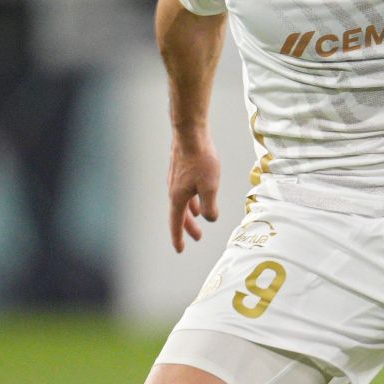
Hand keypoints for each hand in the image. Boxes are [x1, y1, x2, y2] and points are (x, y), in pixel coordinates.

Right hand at [168, 135, 220, 251]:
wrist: (190, 134)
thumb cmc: (201, 159)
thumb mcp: (210, 186)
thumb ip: (210, 205)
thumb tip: (210, 219)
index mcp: (177, 197)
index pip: (176, 223)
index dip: (178, 238)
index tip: (180, 250)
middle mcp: (173, 190)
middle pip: (180, 214)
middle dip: (188, 228)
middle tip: (197, 238)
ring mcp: (176, 180)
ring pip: (183, 202)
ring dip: (191, 213)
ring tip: (199, 220)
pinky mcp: (182, 171)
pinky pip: (185, 192)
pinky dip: (192, 200)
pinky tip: (199, 198)